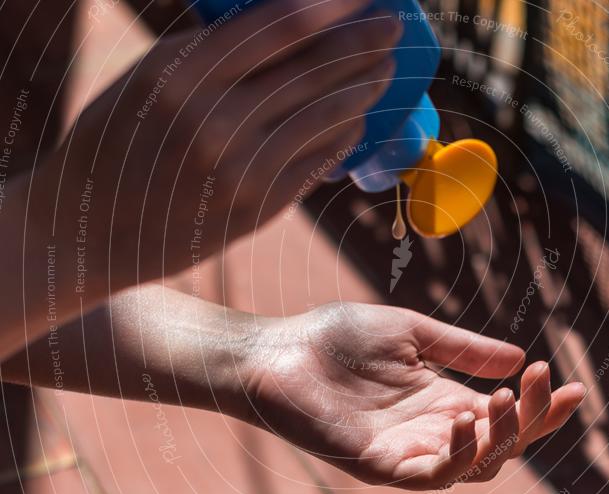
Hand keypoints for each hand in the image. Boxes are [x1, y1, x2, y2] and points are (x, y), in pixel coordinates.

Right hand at [31, 0, 399, 293]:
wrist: (90, 229)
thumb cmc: (117, 142)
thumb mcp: (148, 78)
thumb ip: (213, 53)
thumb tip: (292, 27)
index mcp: (181, 75)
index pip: (282, 27)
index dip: (335, 6)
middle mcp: (216, 122)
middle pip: (316, 69)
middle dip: (366, 43)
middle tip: (391, 29)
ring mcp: (242, 171)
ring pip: (328, 116)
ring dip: (366, 87)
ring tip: (384, 70)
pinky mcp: (259, 208)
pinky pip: (319, 161)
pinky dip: (344, 134)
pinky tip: (356, 119)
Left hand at [242, 303, 586, 489]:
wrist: (280, 350)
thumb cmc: (338, 338)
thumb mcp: (412, 332)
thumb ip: (462, 348)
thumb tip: (519, 357)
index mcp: (443, 399)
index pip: (505, 414)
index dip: (540, 405)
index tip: (571, 383)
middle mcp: (433, 430)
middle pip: (502, 443)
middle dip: (532, 419)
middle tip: (545, 385)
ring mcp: (408, 451)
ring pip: (476, 464)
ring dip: (500, 435)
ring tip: (502, 396)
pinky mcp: (380, 465)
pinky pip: (431, 474)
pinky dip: (457, 453)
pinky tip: (465, 418)